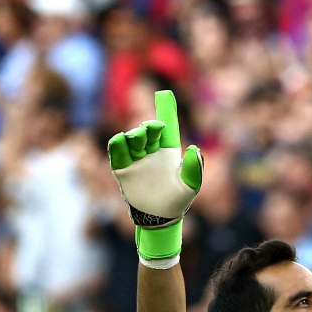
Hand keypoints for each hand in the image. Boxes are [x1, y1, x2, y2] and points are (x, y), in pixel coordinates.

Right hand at [107, 91, 202, 227]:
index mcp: (168, 151)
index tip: (165, 93)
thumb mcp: (191, 186)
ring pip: (131, 140)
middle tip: (153, 129)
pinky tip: (121, 140)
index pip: (167, 127)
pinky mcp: (123, 170)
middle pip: (147, 132)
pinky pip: (117, 154)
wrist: (160, 218)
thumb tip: (194, 149)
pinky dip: (117, 145)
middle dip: (149, 127)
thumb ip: (195, 169)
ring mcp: (136, 160)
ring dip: (134, 135)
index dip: (166, 110)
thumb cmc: (177, 201)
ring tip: (138, 137)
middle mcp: (151, 152)